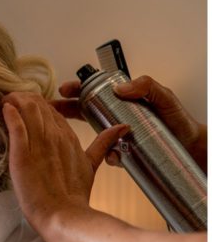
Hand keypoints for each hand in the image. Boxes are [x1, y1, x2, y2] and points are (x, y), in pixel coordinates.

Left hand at [1, 92, 126, 228]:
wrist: (63, 215)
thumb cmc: (74, 196)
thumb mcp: (91, 165)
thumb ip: (103, 144)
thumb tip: (123, 127)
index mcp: (69, 137)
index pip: (53, 110)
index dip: (40, 104)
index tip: (29, 104)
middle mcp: (55, 136)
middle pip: (39, 107)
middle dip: (25, 98)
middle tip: (12, 96)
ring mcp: (39, 145)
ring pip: (28, 111)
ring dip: (16, 101)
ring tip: (7, 98)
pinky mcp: (22, 156)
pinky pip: (16, 128)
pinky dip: (10, 115)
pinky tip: (4, 107)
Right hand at [54, 76, 205, 169]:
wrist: (189, 146)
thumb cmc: (177, 120)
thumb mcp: (163, 96)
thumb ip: (145, 86)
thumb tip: (120, 88)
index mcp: (122, 101)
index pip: (94, 92)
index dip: (77, 90)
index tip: (65, 89)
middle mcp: (115, 118)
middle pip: (83, 111)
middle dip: (66, 110)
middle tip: (52, 109)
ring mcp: (116, 137)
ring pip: (91, 135)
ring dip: (81, 137)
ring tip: (74, 136)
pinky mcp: (120, 154)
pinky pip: (106, 156)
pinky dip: (109, 156)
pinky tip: (116, 155)